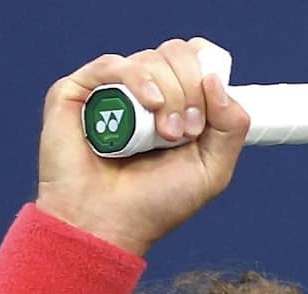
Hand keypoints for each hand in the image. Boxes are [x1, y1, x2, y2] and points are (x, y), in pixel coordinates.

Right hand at [34, 38, 250, 255]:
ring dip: (169, 96)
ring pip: (151, 59)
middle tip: (185, 134)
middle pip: (177, 54)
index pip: (195, 57)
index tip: (206, 118)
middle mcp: (141, 90)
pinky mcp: (76, 92)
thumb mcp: (212, 170)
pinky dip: (138, 79)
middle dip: (191, 91)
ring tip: (165, 136)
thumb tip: (215, 78)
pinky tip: (149, 105)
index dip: (206, 74)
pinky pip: (113, 64)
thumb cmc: (155, 204)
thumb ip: (232, 125)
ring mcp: (109, 89)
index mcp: (172, 101)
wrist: (107, 226)